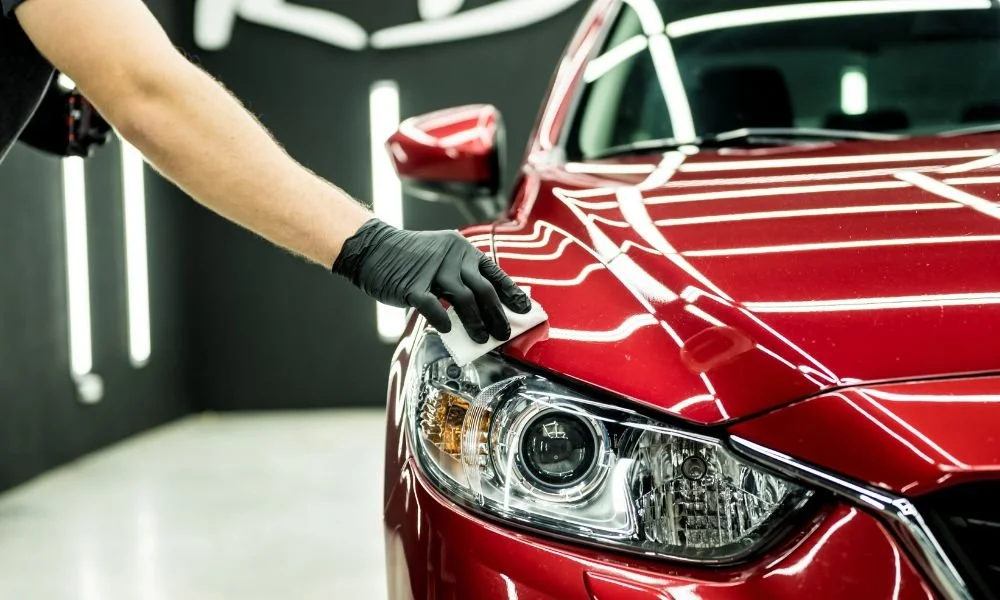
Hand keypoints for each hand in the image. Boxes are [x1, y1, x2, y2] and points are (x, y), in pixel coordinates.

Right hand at [332, 219, 531, 342]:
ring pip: (464, 300)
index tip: (525, 310)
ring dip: (476, 323)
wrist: (373, 248)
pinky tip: (448, 331)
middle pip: (483, 290)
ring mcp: (432, 271)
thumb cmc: (409, 258)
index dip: (511, 293)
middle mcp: (451, 257)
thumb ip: (461, 278)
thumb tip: (484, 309)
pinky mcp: (412, 286)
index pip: (494, 272)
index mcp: (461, 249)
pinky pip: (433, 306)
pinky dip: (443, 320)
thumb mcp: (441, 258)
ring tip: (481, 339)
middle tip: (503, 334)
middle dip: (497, 315)